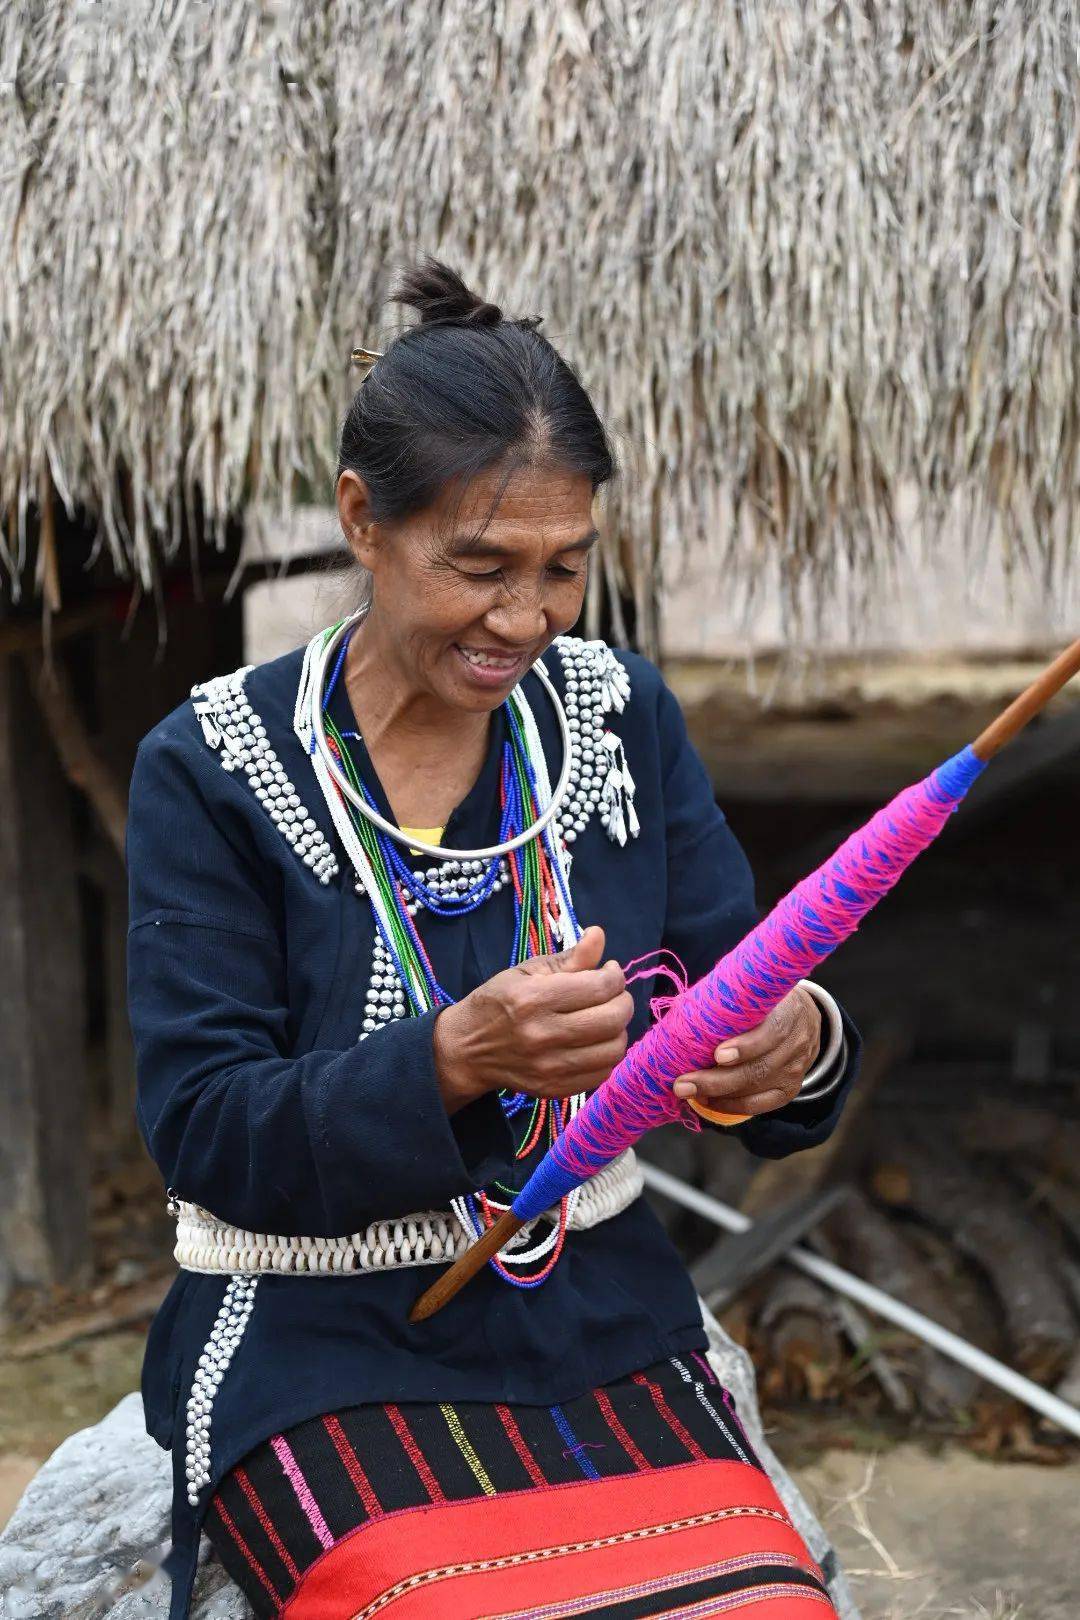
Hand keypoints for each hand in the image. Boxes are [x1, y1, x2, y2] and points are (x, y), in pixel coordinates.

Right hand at [433, 925, 633, 1113]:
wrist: (467, 1049)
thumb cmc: (499, 1002)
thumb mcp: (528, 971)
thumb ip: (569, 957)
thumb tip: (599, 934)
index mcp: (534, 998)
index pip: (599, 987)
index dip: (614, 976)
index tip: (609, 971)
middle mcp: (542, 1035)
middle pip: (612, 1019)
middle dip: (623, 1001)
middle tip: (614, 995)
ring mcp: (549, 1067)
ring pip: (613, 1050)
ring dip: (618, 1030)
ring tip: (605, 1018)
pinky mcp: (553, 1089)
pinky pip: (602, 1074)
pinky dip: (607, 1055)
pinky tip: (595, 1042)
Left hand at [671, 986, 821, 1116]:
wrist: (805, 1018)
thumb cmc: (766, 1001)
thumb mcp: (755, 992)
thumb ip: (729, 1002)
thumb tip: (684, 1019)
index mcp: (789, 1011)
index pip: (772, 1032)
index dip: (746, 1046)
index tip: (717, 1054)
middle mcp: (796, 1043)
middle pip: (757, 1068)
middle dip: (716, 1079)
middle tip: (683, 1084)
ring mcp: (795, 1069)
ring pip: (756, 1088)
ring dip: (718, 1093)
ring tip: (689, 1092)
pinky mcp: (789, 1089)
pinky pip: (760, 1104)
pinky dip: (732, 1106)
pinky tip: (709, 1101)